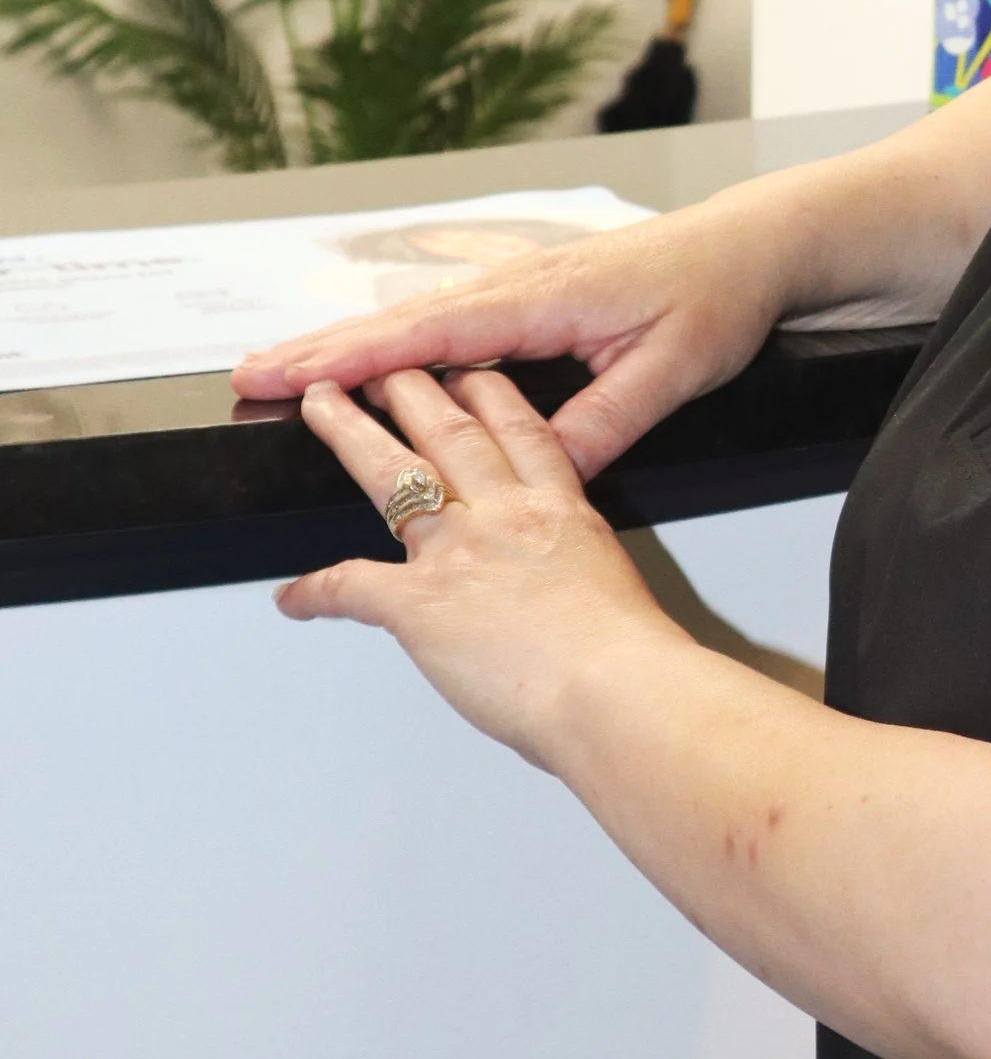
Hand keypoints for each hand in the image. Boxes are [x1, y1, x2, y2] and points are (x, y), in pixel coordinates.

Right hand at [232, 189, 797, 477]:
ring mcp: (523, 284)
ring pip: (417, 316)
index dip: (347, 358)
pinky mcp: (534, 293)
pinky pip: (448, 316)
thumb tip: (542, 474)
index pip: (424, 336)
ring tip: (288, 368)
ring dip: (350, 340)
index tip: (286, 375)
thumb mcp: (672, 371)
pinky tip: (372, 355)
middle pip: (399, 320)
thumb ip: (605, 422)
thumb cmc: (719, 296)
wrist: (754, 243)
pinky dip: (397, 334)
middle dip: (320, 345)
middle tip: (248, 373)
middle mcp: (520, 284)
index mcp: (543, 300)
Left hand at [276, 367, 674, 764]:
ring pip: (393, 473)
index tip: (468, 375)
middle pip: (449, 432)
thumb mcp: (614, 585)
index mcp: (559, 509)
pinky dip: (315, 592)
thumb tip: (561, 602)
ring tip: (323, 406)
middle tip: (387, 370)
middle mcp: (504, 515)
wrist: (612, 688)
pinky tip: (295, 597)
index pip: (519, 431)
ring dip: (349, 433)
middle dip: (411, 390)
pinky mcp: (418, 601)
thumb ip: (576, 577)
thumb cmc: (627, 657)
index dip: (488, 393)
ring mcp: (457, 551)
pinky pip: (350, 586)